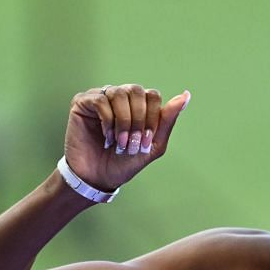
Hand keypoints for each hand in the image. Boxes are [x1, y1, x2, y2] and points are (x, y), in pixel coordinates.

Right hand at [62, 84, 190, 192]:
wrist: (99, 178)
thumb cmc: (124, 162)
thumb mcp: (153, 144)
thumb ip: (167, 120)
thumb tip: (186, 95)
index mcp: (138, 105)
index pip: (152, 95)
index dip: (151, 118)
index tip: (144, 141)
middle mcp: (120, 97)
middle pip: (136, 91)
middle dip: (138, 120)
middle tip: (131, 143)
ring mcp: (101, 98)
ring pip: (119, 93)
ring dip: (123, 122)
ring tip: (119, 142)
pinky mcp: (83, 102)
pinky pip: (100, 100)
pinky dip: (107, 121)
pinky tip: (106, 136)